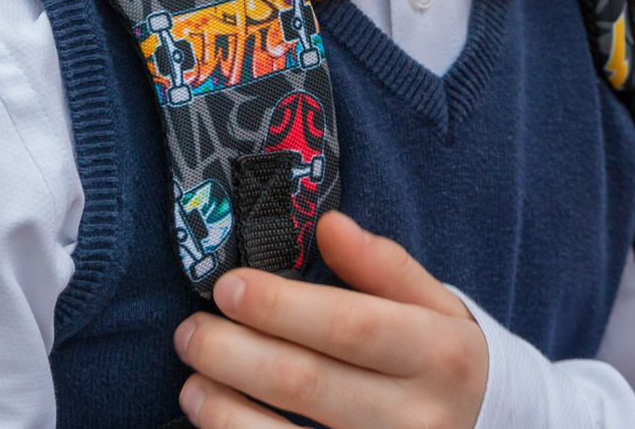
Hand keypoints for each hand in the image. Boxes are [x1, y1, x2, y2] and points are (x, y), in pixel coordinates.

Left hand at [174, 212, 488, 428]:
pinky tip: (216, 422)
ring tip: (192, 382)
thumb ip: (383, 265)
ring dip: (226, 412)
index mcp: (439, 355)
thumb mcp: (437, 306)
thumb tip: (328, 226)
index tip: (229, 287)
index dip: (282, 308)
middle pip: (308, 383)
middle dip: (235, 353)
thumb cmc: (443, 360)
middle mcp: (417, 417)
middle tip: (191, 331)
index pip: (351, 326)